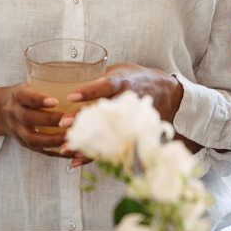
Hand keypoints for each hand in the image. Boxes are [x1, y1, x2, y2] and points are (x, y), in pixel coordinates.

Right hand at [0, 84, 73, 157]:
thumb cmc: (22, 96)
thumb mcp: (28, 84)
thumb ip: (46, 82)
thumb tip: (77, 72)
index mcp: (17, 96)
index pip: (25, 97)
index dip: (39, 99)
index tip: (55, 101)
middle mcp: (14, 114)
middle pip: (29, 119)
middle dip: (50, 120)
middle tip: (69, 120)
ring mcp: (17, 131)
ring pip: (33, 139)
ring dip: (53, 140)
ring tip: (71, 138)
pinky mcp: (24, 144)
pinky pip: (39, 151)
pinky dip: (56, 153)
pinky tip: (71, 152)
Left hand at [60, 63, 183, 164]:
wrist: (166, 93)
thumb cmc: (136, 78)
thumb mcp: (120, 70)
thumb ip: (98, 75)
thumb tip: (68, 75)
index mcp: (123, 82)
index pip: (105, 86)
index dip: (89, 91)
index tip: (71, 97)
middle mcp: (127, 101)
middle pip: (103, 111)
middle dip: (82, 119)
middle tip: (63, 124)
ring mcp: (130, 119)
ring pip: (106, 131)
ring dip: (85, 140)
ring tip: (65, 146)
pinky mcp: (130, 133)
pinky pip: (111, 146)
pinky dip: (93, 155)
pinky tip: (76, 159)